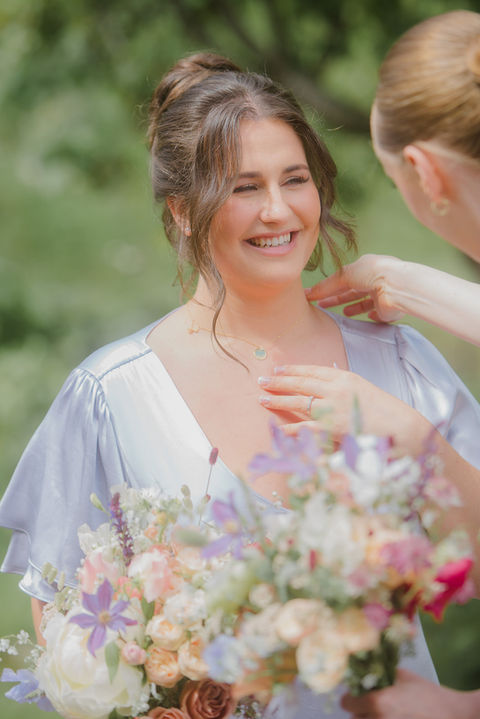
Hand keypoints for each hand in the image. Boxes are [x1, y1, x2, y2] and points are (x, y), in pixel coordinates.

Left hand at [258, 365, 429, 453]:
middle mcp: (337, 389)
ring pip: (299, 402)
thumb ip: (342, 388)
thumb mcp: (363, 390)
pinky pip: (307, 427)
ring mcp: (334, 408)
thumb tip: (323, 384)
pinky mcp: (334, 428)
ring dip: (279, 401)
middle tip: (261, 381)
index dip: (293, 369)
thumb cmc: (385, 412)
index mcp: (346, 377)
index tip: (278, 369)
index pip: (313, 370)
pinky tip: (278, 427)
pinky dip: (291, 428)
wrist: (403, 428)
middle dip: (279, 381)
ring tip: (262, 399)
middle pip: (301, 382)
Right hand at [305, 254, 404, 322]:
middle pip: (353, 291)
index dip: (329, 287)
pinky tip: (367, 316)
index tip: (315, 295)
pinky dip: (372, 315)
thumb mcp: (344, 275)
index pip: (344, 278)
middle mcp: (375, 280)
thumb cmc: (372, 273)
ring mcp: (383, 295)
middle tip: (322, 306)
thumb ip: (326, 285)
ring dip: (354, 308)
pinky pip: (379, 314)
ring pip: (365, 303)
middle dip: (337, 298)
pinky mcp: (389, 309)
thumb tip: (309, 293)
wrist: (396, 286)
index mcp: (366, 267)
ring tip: (344, 313)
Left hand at [341, 669, 479, 718]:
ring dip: (369, 718)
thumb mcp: (401, 676)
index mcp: (378, 702)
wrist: (450, 715)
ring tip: (383, 711)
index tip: (355, 694)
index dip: (350, 697)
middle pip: (354, 718)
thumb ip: (379, 674)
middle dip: (360, 710)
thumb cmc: (427, 694)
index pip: (347, 703)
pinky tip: (391, 717)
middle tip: (371, 703)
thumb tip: (363, 669)